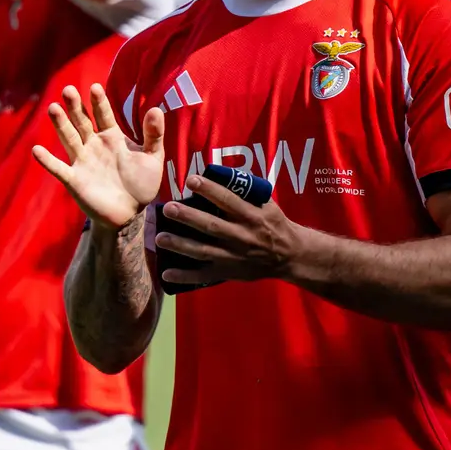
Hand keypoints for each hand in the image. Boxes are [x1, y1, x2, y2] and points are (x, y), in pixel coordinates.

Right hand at [33, 84, 165, 230]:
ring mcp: (82, 161)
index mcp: (112, 137)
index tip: (95, 87)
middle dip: (75, 106)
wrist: (130, 213)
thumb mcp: (153, 158)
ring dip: (61, 125)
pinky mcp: (74, 180)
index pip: (103, 115)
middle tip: (68, 90)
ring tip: (53, 108)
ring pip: (69, 139)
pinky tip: (37, 150)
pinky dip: (47, 161)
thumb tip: (156, 109)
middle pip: (82, 121)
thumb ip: (154, 135)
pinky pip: (58, 169)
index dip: (99, 102)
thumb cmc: (142, 184)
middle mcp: (94, 145)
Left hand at [153, 176, 307, 286]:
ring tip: (160, 238)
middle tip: (168, 208)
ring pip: (203, 251)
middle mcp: (241, 236)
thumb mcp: (267, 205)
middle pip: (211, 226)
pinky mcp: (228, 272)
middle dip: (188, 217)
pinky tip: (166, 274)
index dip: (209, 190)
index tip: (191, 179)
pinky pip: (204, 275)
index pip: (228, 200)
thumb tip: (222, 173)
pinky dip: (185, 276)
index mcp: (251, 216)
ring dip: (180, 245)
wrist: (290, 255)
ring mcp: (233, 256)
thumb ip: (247, 192)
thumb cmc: (274, 224)